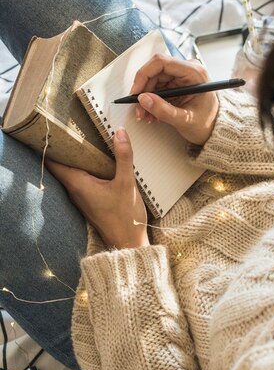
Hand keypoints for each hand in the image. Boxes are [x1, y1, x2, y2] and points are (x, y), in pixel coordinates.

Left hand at [46, 128, 148, 249]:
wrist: (128, 242)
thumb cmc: (125, 217)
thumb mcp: (127, 183)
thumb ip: (123, 156)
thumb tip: (120, 132)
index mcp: (78, 184)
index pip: (53, 161)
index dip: (49, 145)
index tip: (49, 129)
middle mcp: (75, 190)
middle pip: (61, 164)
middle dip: (63, 147)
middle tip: (67, 127)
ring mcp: (81, 197)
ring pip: (71, 172)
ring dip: (75, 157)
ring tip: (80, 138)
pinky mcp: (89, 200)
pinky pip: (81, 179)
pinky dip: (84, 167)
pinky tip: (95, 160)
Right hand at [130, 54, 218, 145]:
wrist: (214, 129)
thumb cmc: (206, 124)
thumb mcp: (185, 120)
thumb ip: (164, 110)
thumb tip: (143, 99)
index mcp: (195, 73)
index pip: (162, 62)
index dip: (144, 75)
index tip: (136, 92)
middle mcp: (187, 70)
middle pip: (155, 71)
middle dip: (143, 91)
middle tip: (139, 109)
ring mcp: (181, 76)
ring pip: (153, 80)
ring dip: (146, 98)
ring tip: (145, 115)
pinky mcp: (176, 83)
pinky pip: (157, 87)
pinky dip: (151, 100)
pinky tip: (151, 113)